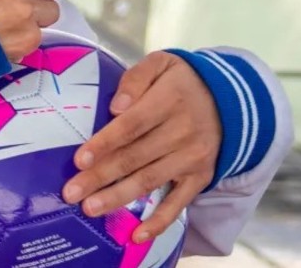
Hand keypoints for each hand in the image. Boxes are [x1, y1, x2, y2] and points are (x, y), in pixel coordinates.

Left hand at [61, 51, 219, 242]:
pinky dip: (159, 222)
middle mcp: (183, 131)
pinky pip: (178, 203)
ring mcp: (193, 158)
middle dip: (101, 177)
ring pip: (150, 181)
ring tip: (91, 209)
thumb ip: (135, 79)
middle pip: (135, 157)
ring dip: (119, 198)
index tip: (79, 160)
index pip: (132, 125)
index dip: (105, 143)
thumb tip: (116, 107)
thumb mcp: (160, 64)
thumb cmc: (180, 81)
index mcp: (170, 100)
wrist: (229, 99)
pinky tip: (137, 235)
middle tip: (71, 192)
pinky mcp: (200, 177)